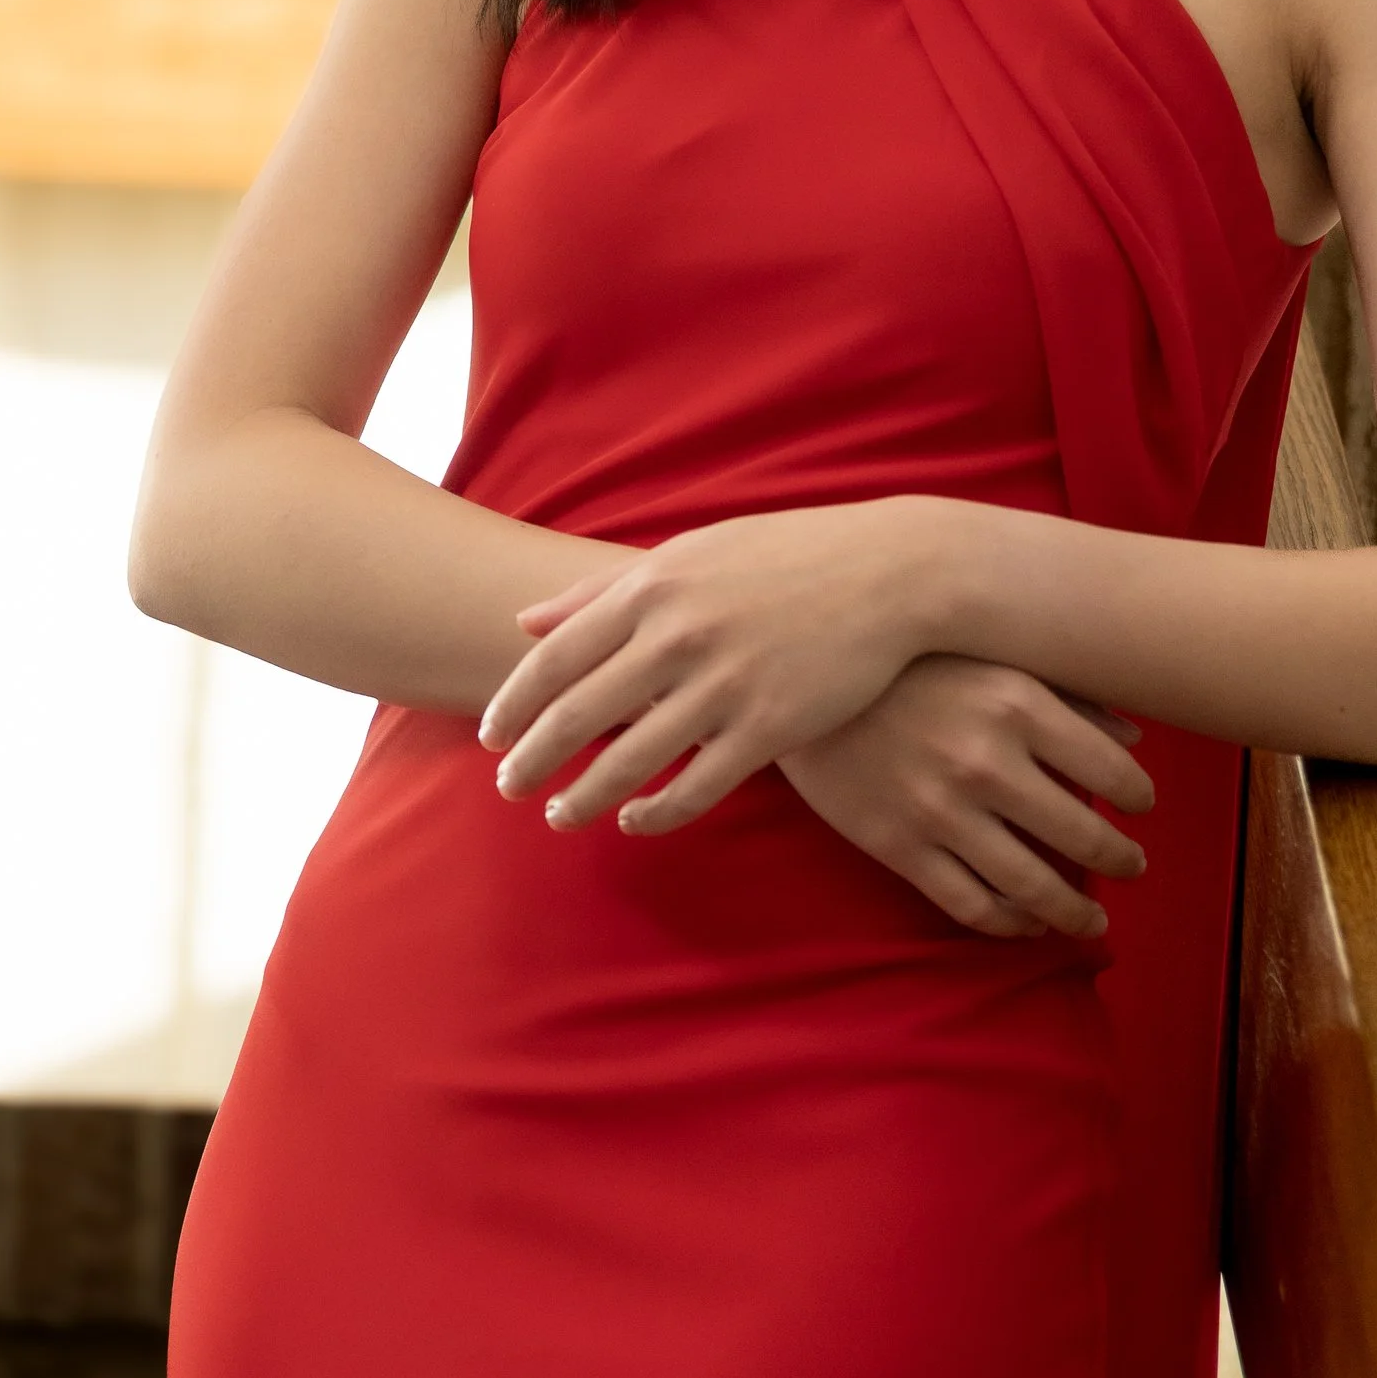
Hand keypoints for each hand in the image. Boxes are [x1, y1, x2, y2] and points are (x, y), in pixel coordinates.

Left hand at [479, 500, 937, 832]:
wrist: (888, 571)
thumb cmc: (783, 556)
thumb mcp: (690, 554)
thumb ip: (604, 589)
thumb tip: (527, 620)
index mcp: (654, 588)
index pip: (556, 657)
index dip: (513, 703)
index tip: (488, 736)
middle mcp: (679, 636)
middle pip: (578, 715)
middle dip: (531, 760)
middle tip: (505, 789)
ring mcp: (725, 685)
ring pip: (629, 762)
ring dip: (581, 799)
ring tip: (557, 817)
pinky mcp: (770, 728)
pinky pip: (697, 788)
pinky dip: (656, 814)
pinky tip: (635, 823)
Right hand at [781, 659, 1152, 940]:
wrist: (801, 679)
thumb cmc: (907, 661)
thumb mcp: (989, 657)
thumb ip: (1065, 694)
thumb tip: (1135, 737)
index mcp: (1015, 702)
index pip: (1109, 769)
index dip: (1138, 797)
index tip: (1143, 806)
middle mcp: (984, 760)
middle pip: (1080, 834)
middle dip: (1119, 860)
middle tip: (1134, 867)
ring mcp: (940, 810)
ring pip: (1030, 884)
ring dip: (1074, 910)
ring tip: (1093, 918)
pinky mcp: (899, 847)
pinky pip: (970, 904)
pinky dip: (1010, 924)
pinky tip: (1028, 922)